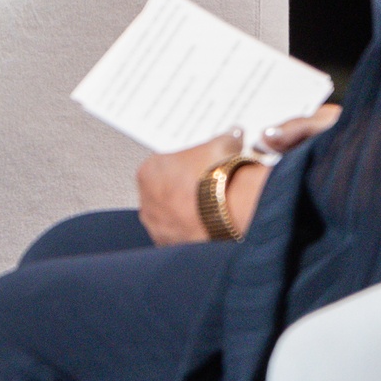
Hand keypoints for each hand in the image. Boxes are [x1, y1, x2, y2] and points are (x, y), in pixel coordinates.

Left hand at [132, 107, 337, 245]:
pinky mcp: (169, 246)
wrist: (231, 212)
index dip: (186, 167)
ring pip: (170, 217)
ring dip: (185, 214)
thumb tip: (233, 135)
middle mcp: (147, 200)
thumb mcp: (224, 144)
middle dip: (183, 191)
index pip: (164, 165)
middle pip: (164, 192)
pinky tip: (210, 227)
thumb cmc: (218, 177)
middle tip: (207, 189)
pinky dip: (191, 232)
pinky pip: (179, 237)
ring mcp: (156, 226)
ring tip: (212, 209)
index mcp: (150, 170)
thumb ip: (225, 138)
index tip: (199, 168)